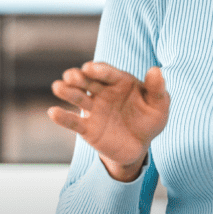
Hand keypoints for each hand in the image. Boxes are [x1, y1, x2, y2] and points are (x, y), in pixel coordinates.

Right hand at [48, 61, 169, 180]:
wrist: (140, 145)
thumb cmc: (150, 119)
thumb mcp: (159, 105)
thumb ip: (157, 89)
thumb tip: (156, 69)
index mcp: (120, 81)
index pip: (107, 73)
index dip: (99, 70)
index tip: (90, 68)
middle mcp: (103, 92)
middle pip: (88, 81)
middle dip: (79, 77)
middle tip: (71, 76)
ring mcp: (93, 109)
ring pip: (78, 97)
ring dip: (67, 92)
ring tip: (58, 87)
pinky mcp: (87, 128)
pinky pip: (74, 122)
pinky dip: (63, 117)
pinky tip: (53, 112)